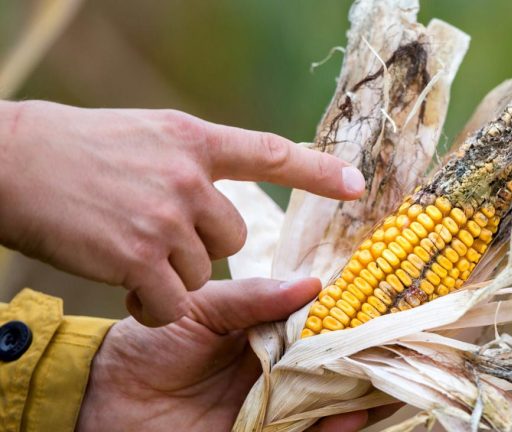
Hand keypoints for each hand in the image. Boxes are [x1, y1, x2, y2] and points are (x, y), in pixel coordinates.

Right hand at [0, 100, 364, 325]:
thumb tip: (221, 193)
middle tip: (156, 236)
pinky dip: (153, 305)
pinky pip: (172, 301)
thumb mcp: (145, 136)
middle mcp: (187, 176)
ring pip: (202, 270)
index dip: (317, 170)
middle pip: (232, 237)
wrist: (9, 162)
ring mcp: (165, 217)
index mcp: (193, 139)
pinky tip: (125, 288)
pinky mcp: (139, 258)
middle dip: (202, 246)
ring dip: (171, 274)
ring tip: (127, 252)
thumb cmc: (74, 149)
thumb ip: (191, 161)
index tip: (356, 185)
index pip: (269, 153)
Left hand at [76, 277, 398, 431]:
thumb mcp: (200, 308)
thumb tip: (311, 285)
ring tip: (386, 381)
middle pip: (332, 361)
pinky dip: (332, 428)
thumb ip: (251, 298)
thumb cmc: (151, 344)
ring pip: (328, 399)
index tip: (382, 303)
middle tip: (398, 345)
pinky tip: (351, 417)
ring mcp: (275, 403)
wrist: (111, 400)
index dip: (349, 315)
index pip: (319, 321)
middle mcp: (279, 366)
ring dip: (359, 393)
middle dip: (363, 355)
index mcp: (267, 330)